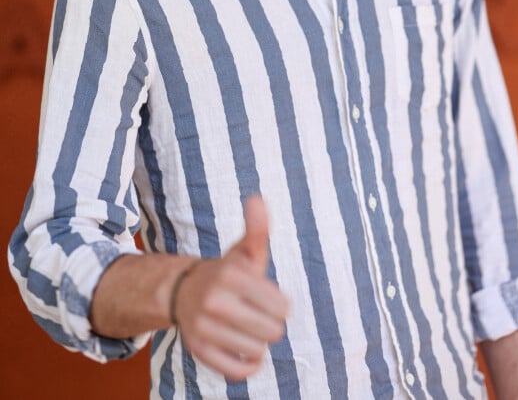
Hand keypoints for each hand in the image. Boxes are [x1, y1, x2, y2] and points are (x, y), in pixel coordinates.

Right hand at [174, 195, 289, 380]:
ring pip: (257, 351)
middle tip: (258, 314)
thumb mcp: (244, 250)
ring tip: (248, 328)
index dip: (281, 304)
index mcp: (231, 275)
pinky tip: (246, 350)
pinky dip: (248, 364)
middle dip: (270, 324)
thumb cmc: (228, 273)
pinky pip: (238, 371)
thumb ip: (257, 228)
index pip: (281, 306)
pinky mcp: (199, 351)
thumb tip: (257, 198)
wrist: (184, 291)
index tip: (270, 298)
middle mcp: (214, 302)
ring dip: (258, 343)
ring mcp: (204, 328)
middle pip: (272, 331)